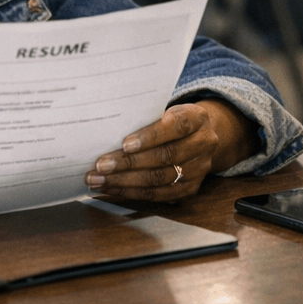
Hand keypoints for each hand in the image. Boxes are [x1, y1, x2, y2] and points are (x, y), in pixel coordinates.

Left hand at [84, 100, 255, 202]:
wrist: (201, 135)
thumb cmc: (173, 120)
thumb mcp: (166, 109)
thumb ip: (146, 118)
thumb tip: (107, 132)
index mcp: (197, 118)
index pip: (175, 127)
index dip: (150, 136)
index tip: (124, 143)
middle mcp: (203, 144)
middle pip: (164, 156)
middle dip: (128, 163)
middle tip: (101, 166)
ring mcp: (199, 169)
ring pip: (159, 179)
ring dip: (124, 182)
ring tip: (99, 180)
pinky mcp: (190, 188)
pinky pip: (159, 195)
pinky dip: (132, 193)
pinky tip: (112, 189)